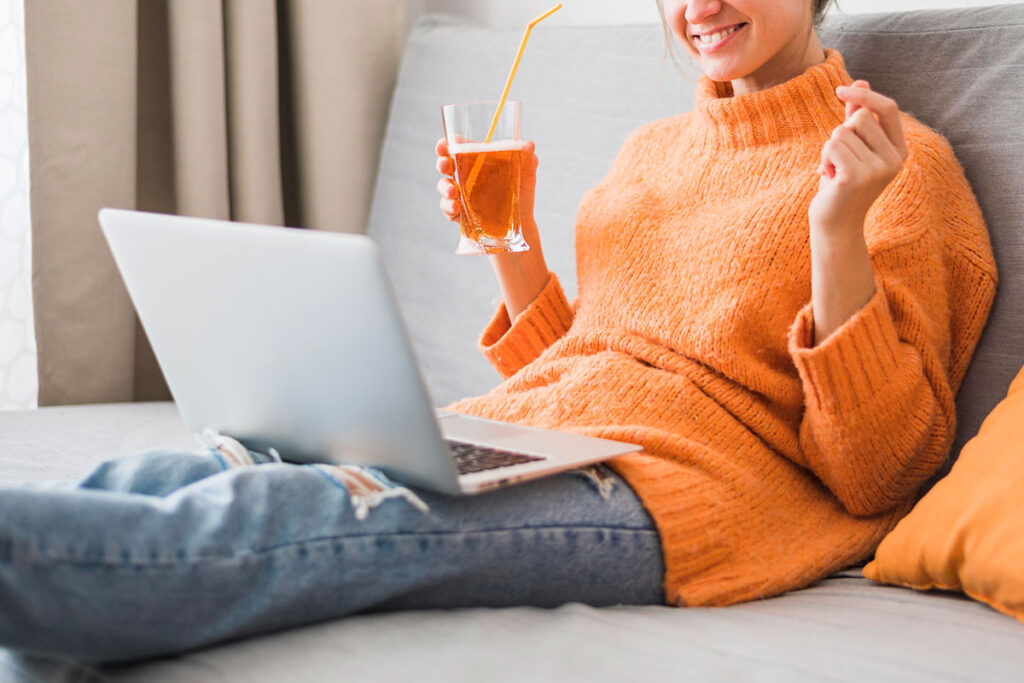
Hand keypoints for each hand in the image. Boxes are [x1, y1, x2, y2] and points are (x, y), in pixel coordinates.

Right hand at [434, 137, 538, 229]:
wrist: (521, 222)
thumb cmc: (521, 192)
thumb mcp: (527, 174)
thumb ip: (528, 159)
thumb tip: (528, 144)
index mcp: (477, 160)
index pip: (457, 147)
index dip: (447, 144)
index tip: (445, 144)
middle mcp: (465, 175)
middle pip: (445, 164)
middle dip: (441, 163)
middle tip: (445, 164)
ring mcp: (460, 194)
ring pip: (444, 186)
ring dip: (444, 187)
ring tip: (453, 192)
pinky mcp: (460, 213)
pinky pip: (448, 208)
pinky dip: (448, 207)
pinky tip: (456, 208)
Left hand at [808, 80, 908, 235]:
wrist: (835, 224)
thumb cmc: (842, 183)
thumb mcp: (853, 147)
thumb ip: (858, 117)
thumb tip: (860, 81)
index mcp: (899, 150)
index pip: (887, 107)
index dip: (864, 95)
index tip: (840, 89)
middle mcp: (894, 159)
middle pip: (860, 117)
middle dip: (841, 132)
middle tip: (840, 159)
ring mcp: (877, 169)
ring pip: (841, 132)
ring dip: (829, 149)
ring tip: (834, 171)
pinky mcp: (855, 177)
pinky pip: (831, 146)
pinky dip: (823, 158)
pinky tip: (827, 177)